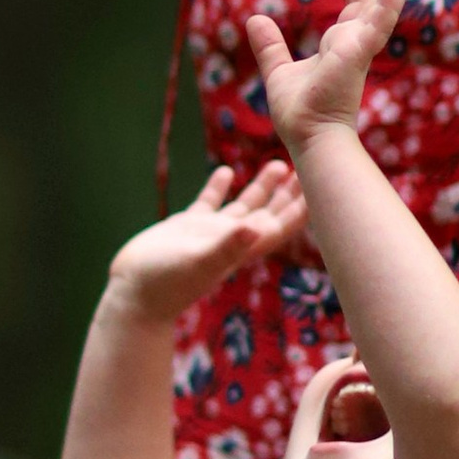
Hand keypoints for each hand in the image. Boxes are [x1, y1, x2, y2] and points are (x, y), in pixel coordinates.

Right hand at [105, 162, 307, 322]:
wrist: (134, 295)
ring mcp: (210, 234)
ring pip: (244, 206)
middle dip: (289, 194)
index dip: (302, 209)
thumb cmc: (166, 282)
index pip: (281, 226)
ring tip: (278, 164)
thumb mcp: (198, 260)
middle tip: (309, 167)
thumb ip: (226, 245)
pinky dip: (220, 187)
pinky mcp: (187, 228)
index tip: (324, 186)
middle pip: (270, 214)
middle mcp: (231, 241)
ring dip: (262, 187)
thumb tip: (254, 228)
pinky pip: (210, 203)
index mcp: (241, 248)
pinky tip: (226, 171)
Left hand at [248, 0, 409, 153]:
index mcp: (342, 45)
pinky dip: (387, 3)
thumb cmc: (299, 112)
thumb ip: (269, 46)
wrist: (307, 136)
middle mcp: (356, 43)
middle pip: (378, 0)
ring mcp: (361, 48)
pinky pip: (377, 25)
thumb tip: (254, 19)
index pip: (355, 6)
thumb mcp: (278, 71)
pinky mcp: (359, 54)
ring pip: (386, 8)